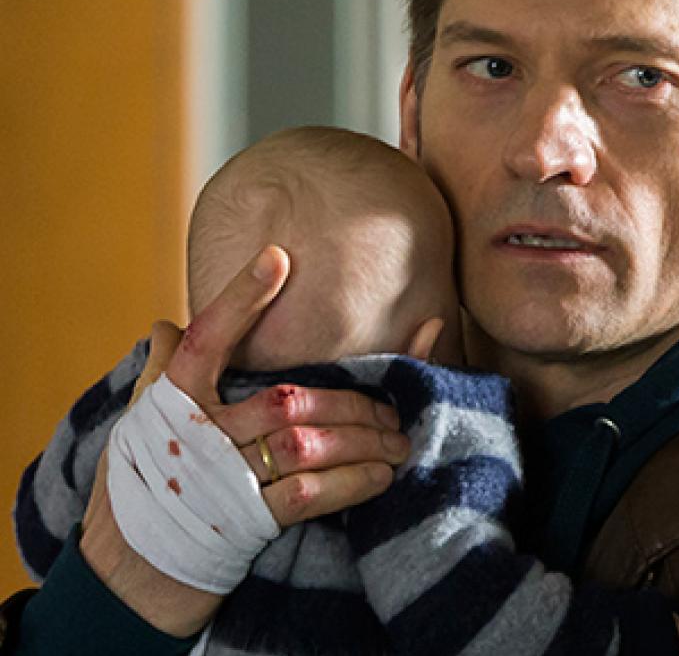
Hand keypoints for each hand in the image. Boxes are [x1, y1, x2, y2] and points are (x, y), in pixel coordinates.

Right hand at [80, 246, 409, 634]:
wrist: (129, 571)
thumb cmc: (139, 483)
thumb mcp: (139, 422)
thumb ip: (159, 370)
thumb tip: (166, 323)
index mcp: (175, 399)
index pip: (208, 338)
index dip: (241, 297)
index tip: (279, 258)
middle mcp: (200, 433)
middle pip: (289, 399)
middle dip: (350, 401)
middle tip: (392, 405)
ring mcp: (223, 478)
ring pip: (308, 444)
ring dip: (363, 441)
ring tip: (399, 440)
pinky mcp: (245, 521)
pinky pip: (311, 495)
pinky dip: (353, 484)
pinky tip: (382, 476)